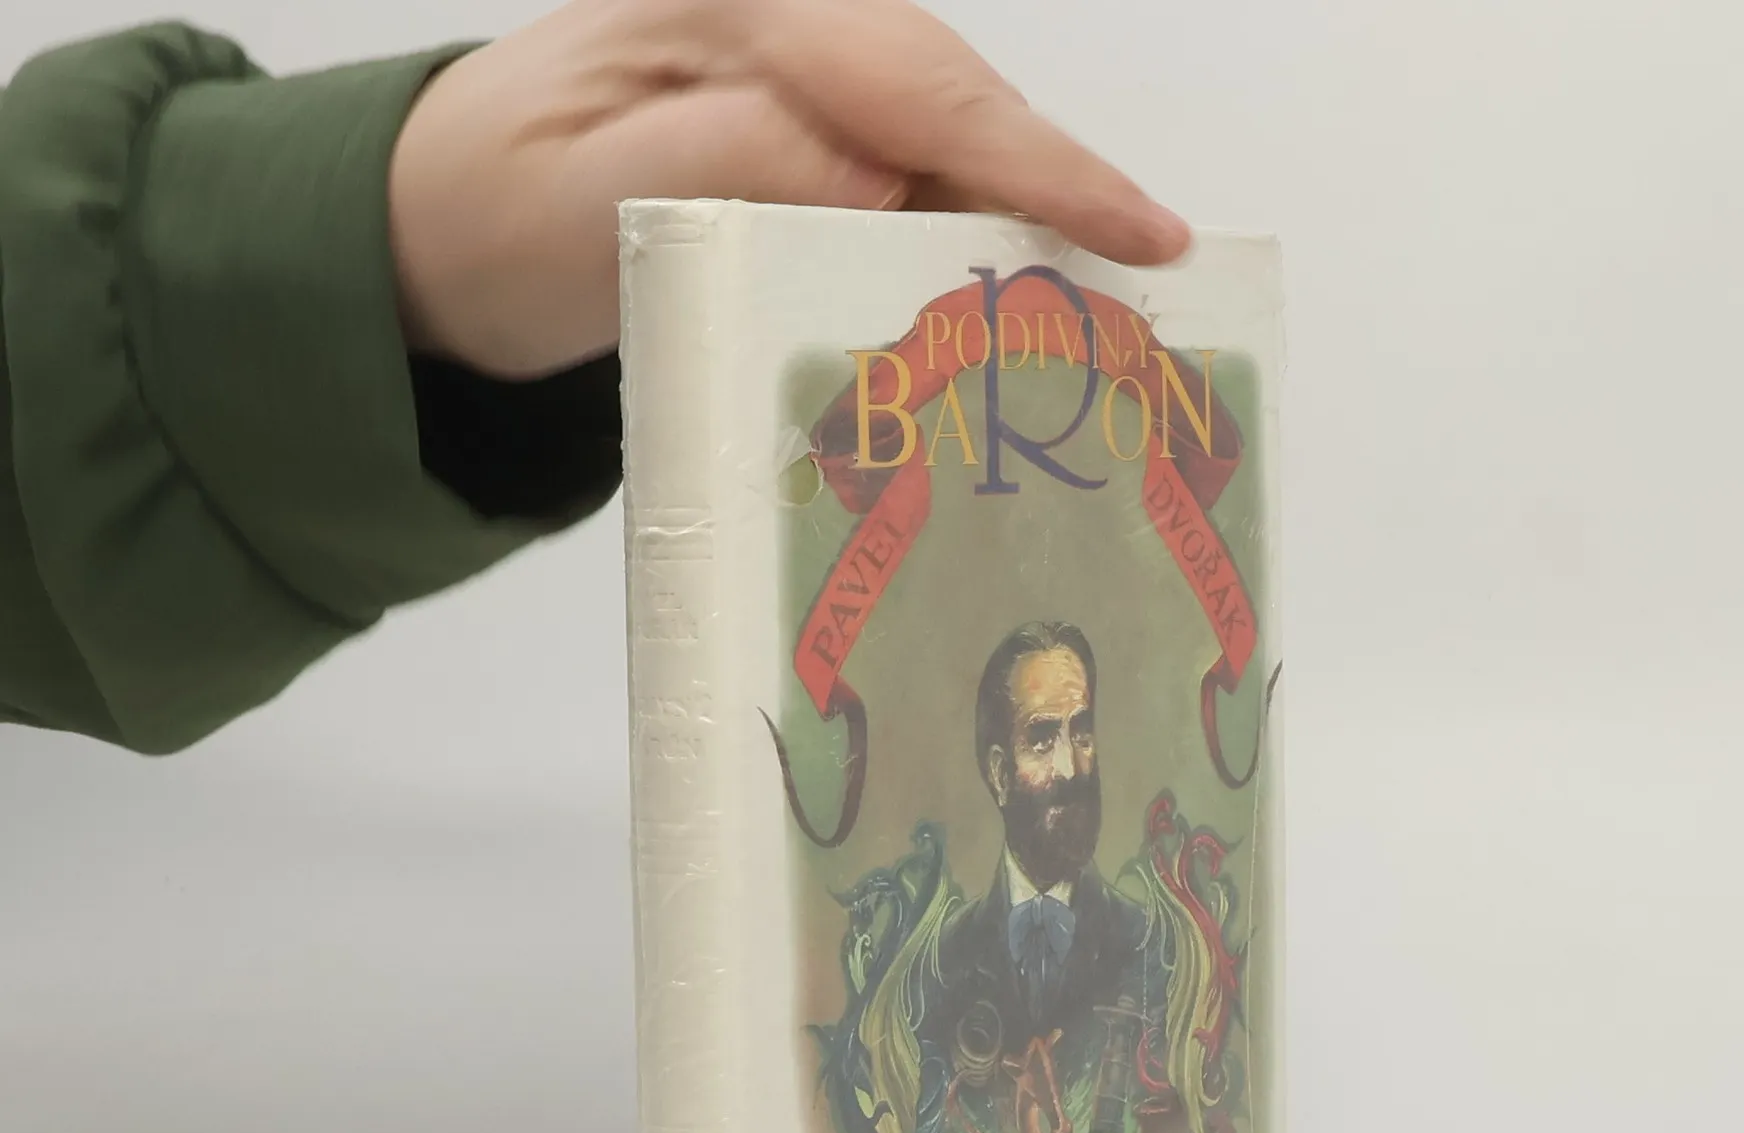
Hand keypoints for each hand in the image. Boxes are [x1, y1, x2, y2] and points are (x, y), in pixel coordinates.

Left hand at [388, 0, 1190, 378]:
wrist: (429, 226)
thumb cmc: (483, 215)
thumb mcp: (575, 200)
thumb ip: (714, 164)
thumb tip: (869, 180)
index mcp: (728, 11)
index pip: (915, 84)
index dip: (1036, 163)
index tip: (1139, 233)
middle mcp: (778, 23)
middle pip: (955, 105)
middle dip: (1052, 200)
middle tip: (1144, 299)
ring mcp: (793, 75)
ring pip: (945, 145)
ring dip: (1016, 233)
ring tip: (1088, 322)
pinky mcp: (797, 134)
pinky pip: (909, 180)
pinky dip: (959, 247)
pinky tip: (995, 310)